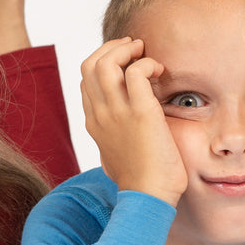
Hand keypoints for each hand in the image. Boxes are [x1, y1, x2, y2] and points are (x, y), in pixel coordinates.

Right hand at [80, 38, 187, 207]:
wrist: (148, 196)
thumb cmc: (140, 179)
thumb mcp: (116, 153)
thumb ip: (114, 136)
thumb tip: (120, 130)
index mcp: (94, 122)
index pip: (85, 79)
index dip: (103, 62)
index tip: (126, 63)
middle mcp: (100, 114)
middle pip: (89, 64)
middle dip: (112, 48)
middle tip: (134, 48)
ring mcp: (117, 113)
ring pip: (106, 63)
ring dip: (126, 50)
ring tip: (144, 53)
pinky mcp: (141, 113)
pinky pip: (135, 72)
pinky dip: (147, 63)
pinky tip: (159, 71)